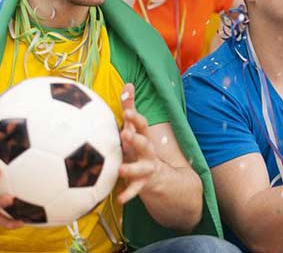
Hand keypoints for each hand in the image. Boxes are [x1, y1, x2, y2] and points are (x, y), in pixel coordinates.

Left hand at [118, 84, 160, 203]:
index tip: (127, 112)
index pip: (141, 125)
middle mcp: (147, 151)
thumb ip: (130, 107)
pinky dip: (128, 194)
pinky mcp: (143, 183)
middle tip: (126, 134)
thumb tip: (128, 83)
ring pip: (141, 167)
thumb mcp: (135, 129)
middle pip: (144, 143)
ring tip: (121, 169)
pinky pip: (135, 190)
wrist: (162, 175)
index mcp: (143, 137)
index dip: (135, 118)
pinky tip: (120, 199)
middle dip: (136, 139)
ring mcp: (146, 167)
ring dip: (132, 167)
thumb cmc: (140, 147)